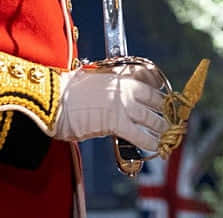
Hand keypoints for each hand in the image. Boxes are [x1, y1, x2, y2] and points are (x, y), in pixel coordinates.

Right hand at [52, 58, 167, 150]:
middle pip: (154, 99)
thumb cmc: (67, 91)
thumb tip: (117, 97)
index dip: (158, 89)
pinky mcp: (115, 121)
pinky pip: (138, 134)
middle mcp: (124, 87)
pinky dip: (149, 141)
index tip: (163, 97)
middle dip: (164, 111)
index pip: (148, 78)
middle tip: (170, 120)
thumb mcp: (92, 79)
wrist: (53, 99)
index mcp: (118, 74)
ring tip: (167, 135)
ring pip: (150, 117)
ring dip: (161, 128)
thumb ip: (109, 86)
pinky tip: (155, 147)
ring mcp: (121, 103)